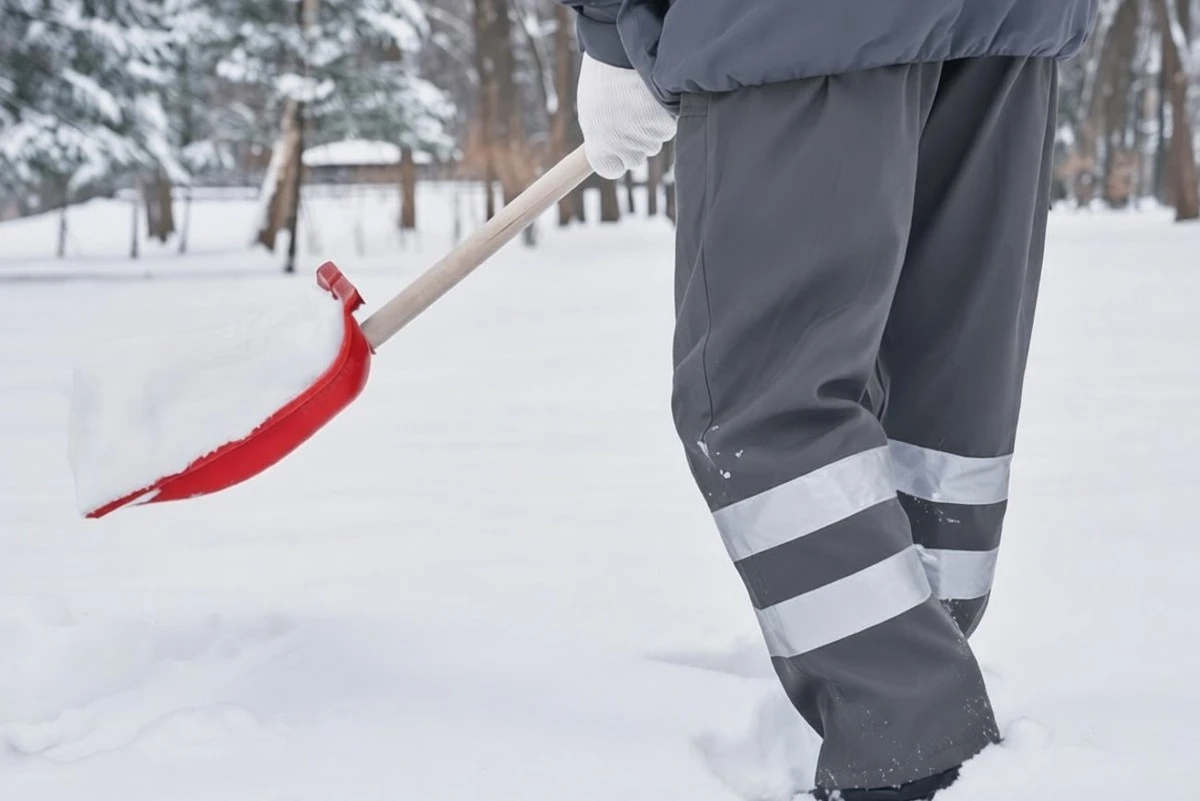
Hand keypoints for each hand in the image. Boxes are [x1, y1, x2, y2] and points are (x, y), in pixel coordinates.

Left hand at [576, 54, 675, 179]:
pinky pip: (667, 129)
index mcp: (598, 146)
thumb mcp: (591, 111)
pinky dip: (664, 117)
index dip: (618, 157)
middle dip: (636, 141)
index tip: (619, 145)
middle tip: (632, 115)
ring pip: (654, 143)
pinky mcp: (662, 125)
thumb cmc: (602, 79)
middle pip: (637, 158)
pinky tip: (652, 100)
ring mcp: (642, 138)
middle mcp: (620, 148)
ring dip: (651, 128)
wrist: (617, 52)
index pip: (613, 169)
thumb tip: (612, 150)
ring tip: (640, 103)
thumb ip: (602, 136)